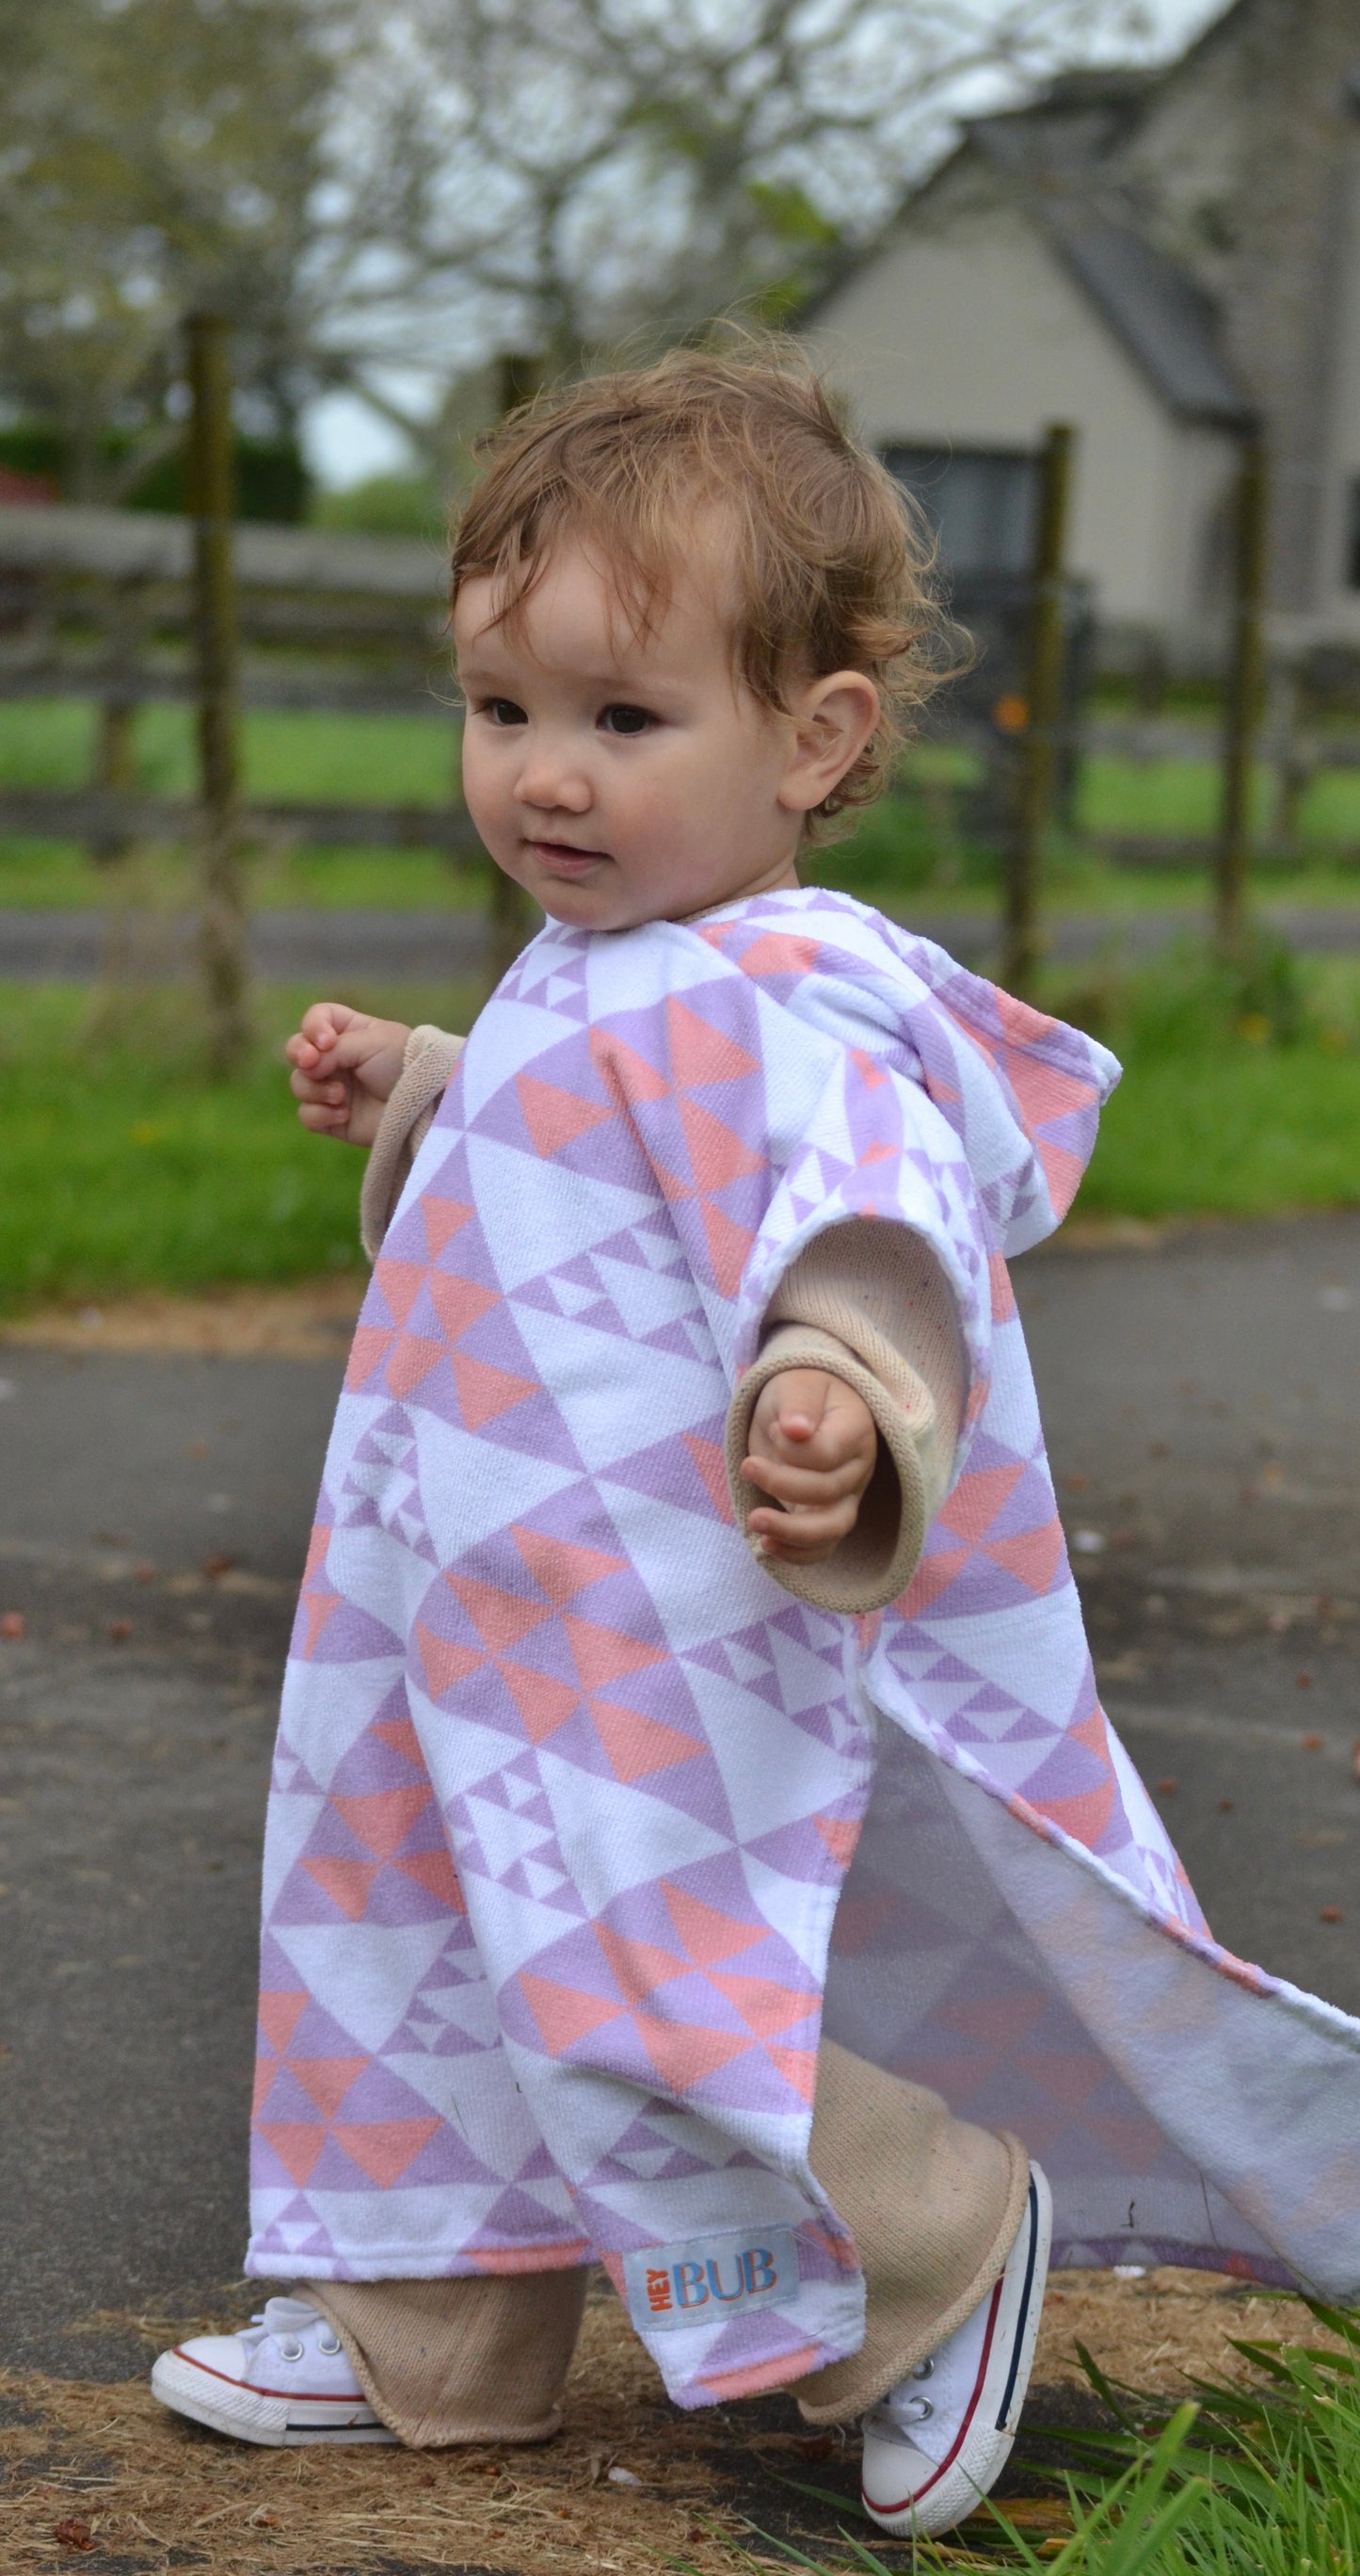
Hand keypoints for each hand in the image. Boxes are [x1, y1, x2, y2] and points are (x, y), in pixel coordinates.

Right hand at [285, 1002, 411, 1147]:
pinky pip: (307, 1115)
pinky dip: (321, 1114)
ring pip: (299, 1084)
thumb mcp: (372, 1043)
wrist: (424, 1106)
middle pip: (297, 1049)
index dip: (313, 1027)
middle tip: (312, 1063)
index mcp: (350, 1033)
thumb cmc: (405, 1064)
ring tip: (342, 1095)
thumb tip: (307, 1068)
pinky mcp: (333, 1118)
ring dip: (315, 1088)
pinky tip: (344, 1114)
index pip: (316, 1019)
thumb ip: (334, 1049)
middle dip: (299, 1054)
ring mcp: (333, 1088)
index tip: (327, 1041)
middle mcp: (337, 1059)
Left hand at [741, 1369, 876, 1567]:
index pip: (827, 1454)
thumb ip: (798, 1404)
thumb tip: (796, 1430)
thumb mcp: (796, 1384)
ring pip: (832, 1529)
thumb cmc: (801, 1390)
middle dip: (782, 1485)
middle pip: (828, 1492)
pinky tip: (765, 1544)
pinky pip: (822, 1547)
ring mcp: (846, 1495)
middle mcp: (858, 1467)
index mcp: (856, 1430)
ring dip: (791, 1532)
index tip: (775, 1429)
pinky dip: (796, 1553)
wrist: (804, 1405)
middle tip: (747, 1466)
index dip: (793, 1449)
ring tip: (754, 1521)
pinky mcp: (826, 1515)